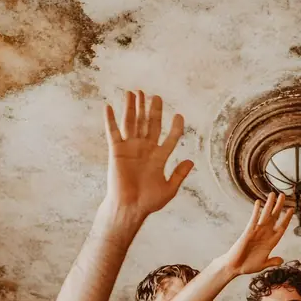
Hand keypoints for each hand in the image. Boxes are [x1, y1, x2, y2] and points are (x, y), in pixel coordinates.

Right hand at [104, 90, 192, 219]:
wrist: (130, 208)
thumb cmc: (148, 202)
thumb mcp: (169, 189)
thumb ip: (179, 174)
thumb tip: (191, 161)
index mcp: (158, 157)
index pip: (170, 138)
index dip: (175, 127)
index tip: (179, 116)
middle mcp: (144, 149)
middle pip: (150, 125)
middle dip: (152, 110)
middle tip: (156, 96)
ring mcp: (130, 148)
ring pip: (132, 123)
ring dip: (133, 108)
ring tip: (134, 92)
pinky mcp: (116, 151)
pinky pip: (113, 132)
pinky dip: (110, 120)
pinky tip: (109, 107)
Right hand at [220, 193, 292, 275]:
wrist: (235, 267)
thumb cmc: (247, 265)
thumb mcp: (263, 264)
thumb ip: (272, 261)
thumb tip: (281, 260)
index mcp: (270, 242)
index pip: (281, 227)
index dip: (286, 219)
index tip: (292, 209)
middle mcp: (264, 234)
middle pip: (274, 218)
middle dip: (279, 207)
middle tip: (283, 195)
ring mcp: (256, 232)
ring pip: (265, 216)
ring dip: (269, 205)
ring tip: (273, 194)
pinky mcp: (248, 232)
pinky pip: (253, 220)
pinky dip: (256, 211)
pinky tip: (258, 202)